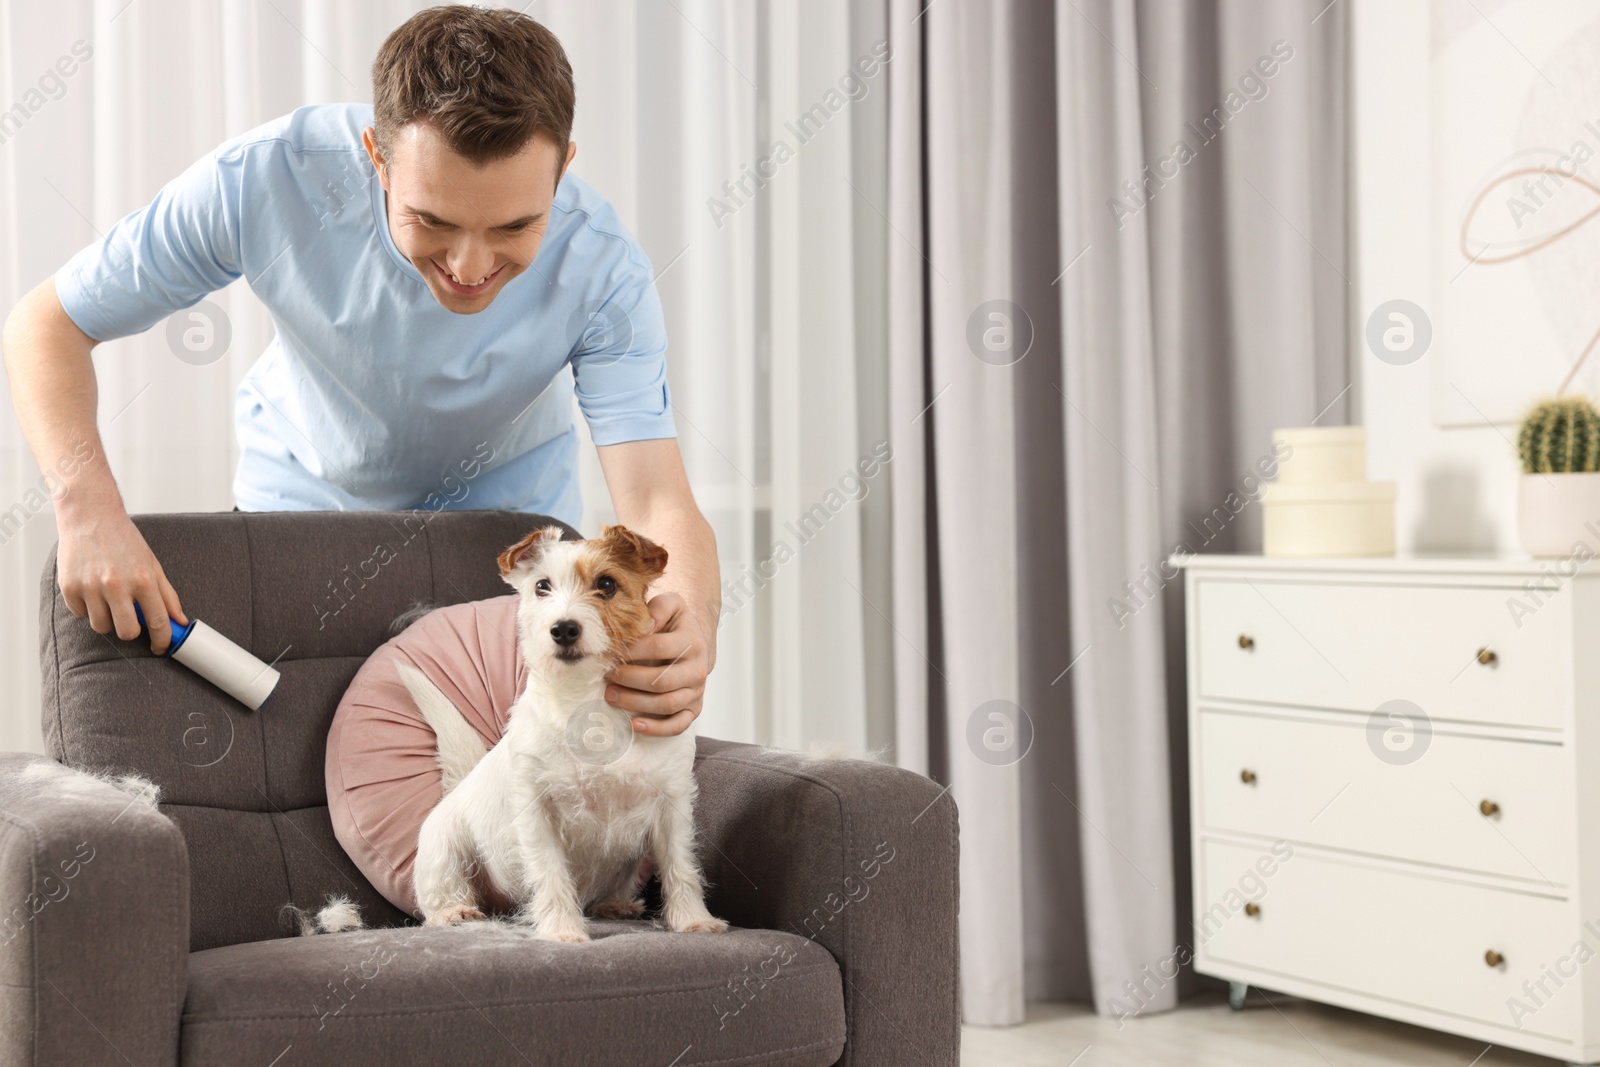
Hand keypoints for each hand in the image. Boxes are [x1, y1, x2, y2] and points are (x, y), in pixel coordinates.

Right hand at [57, 504, 186, 653]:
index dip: (162, 640)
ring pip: (102, 627)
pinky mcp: (69, 587)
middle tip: (130, 618)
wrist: (90, 517)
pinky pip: (80, 614)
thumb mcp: (153, 564)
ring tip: (110, 599)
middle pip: (127, 633)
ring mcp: (90, 587)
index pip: (158, 622)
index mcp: (143, 579)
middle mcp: (117, 585)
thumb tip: (180, 622)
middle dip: (131, 631)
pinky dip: (88, 607)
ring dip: (108, 619)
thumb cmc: (124, 541)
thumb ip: (167, 595)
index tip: (161, 646)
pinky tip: (91, 588)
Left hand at [603, 592, 711, 736]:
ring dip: (635, 703)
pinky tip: (635, 724)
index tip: (610, 652)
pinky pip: (678, 725)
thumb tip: (646, 623)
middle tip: (606, 676)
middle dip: (628, 680)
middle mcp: (698, 669)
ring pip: (666, 704)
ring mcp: (697, 691)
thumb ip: (659, 608)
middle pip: (661, 680)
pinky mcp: (694, 709)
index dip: (631, 652)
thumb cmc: (674, 626)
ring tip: (611, 696)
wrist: (694, 644)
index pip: (658, 647)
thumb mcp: (670, 606)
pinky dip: (657, 728)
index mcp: (692, 642)